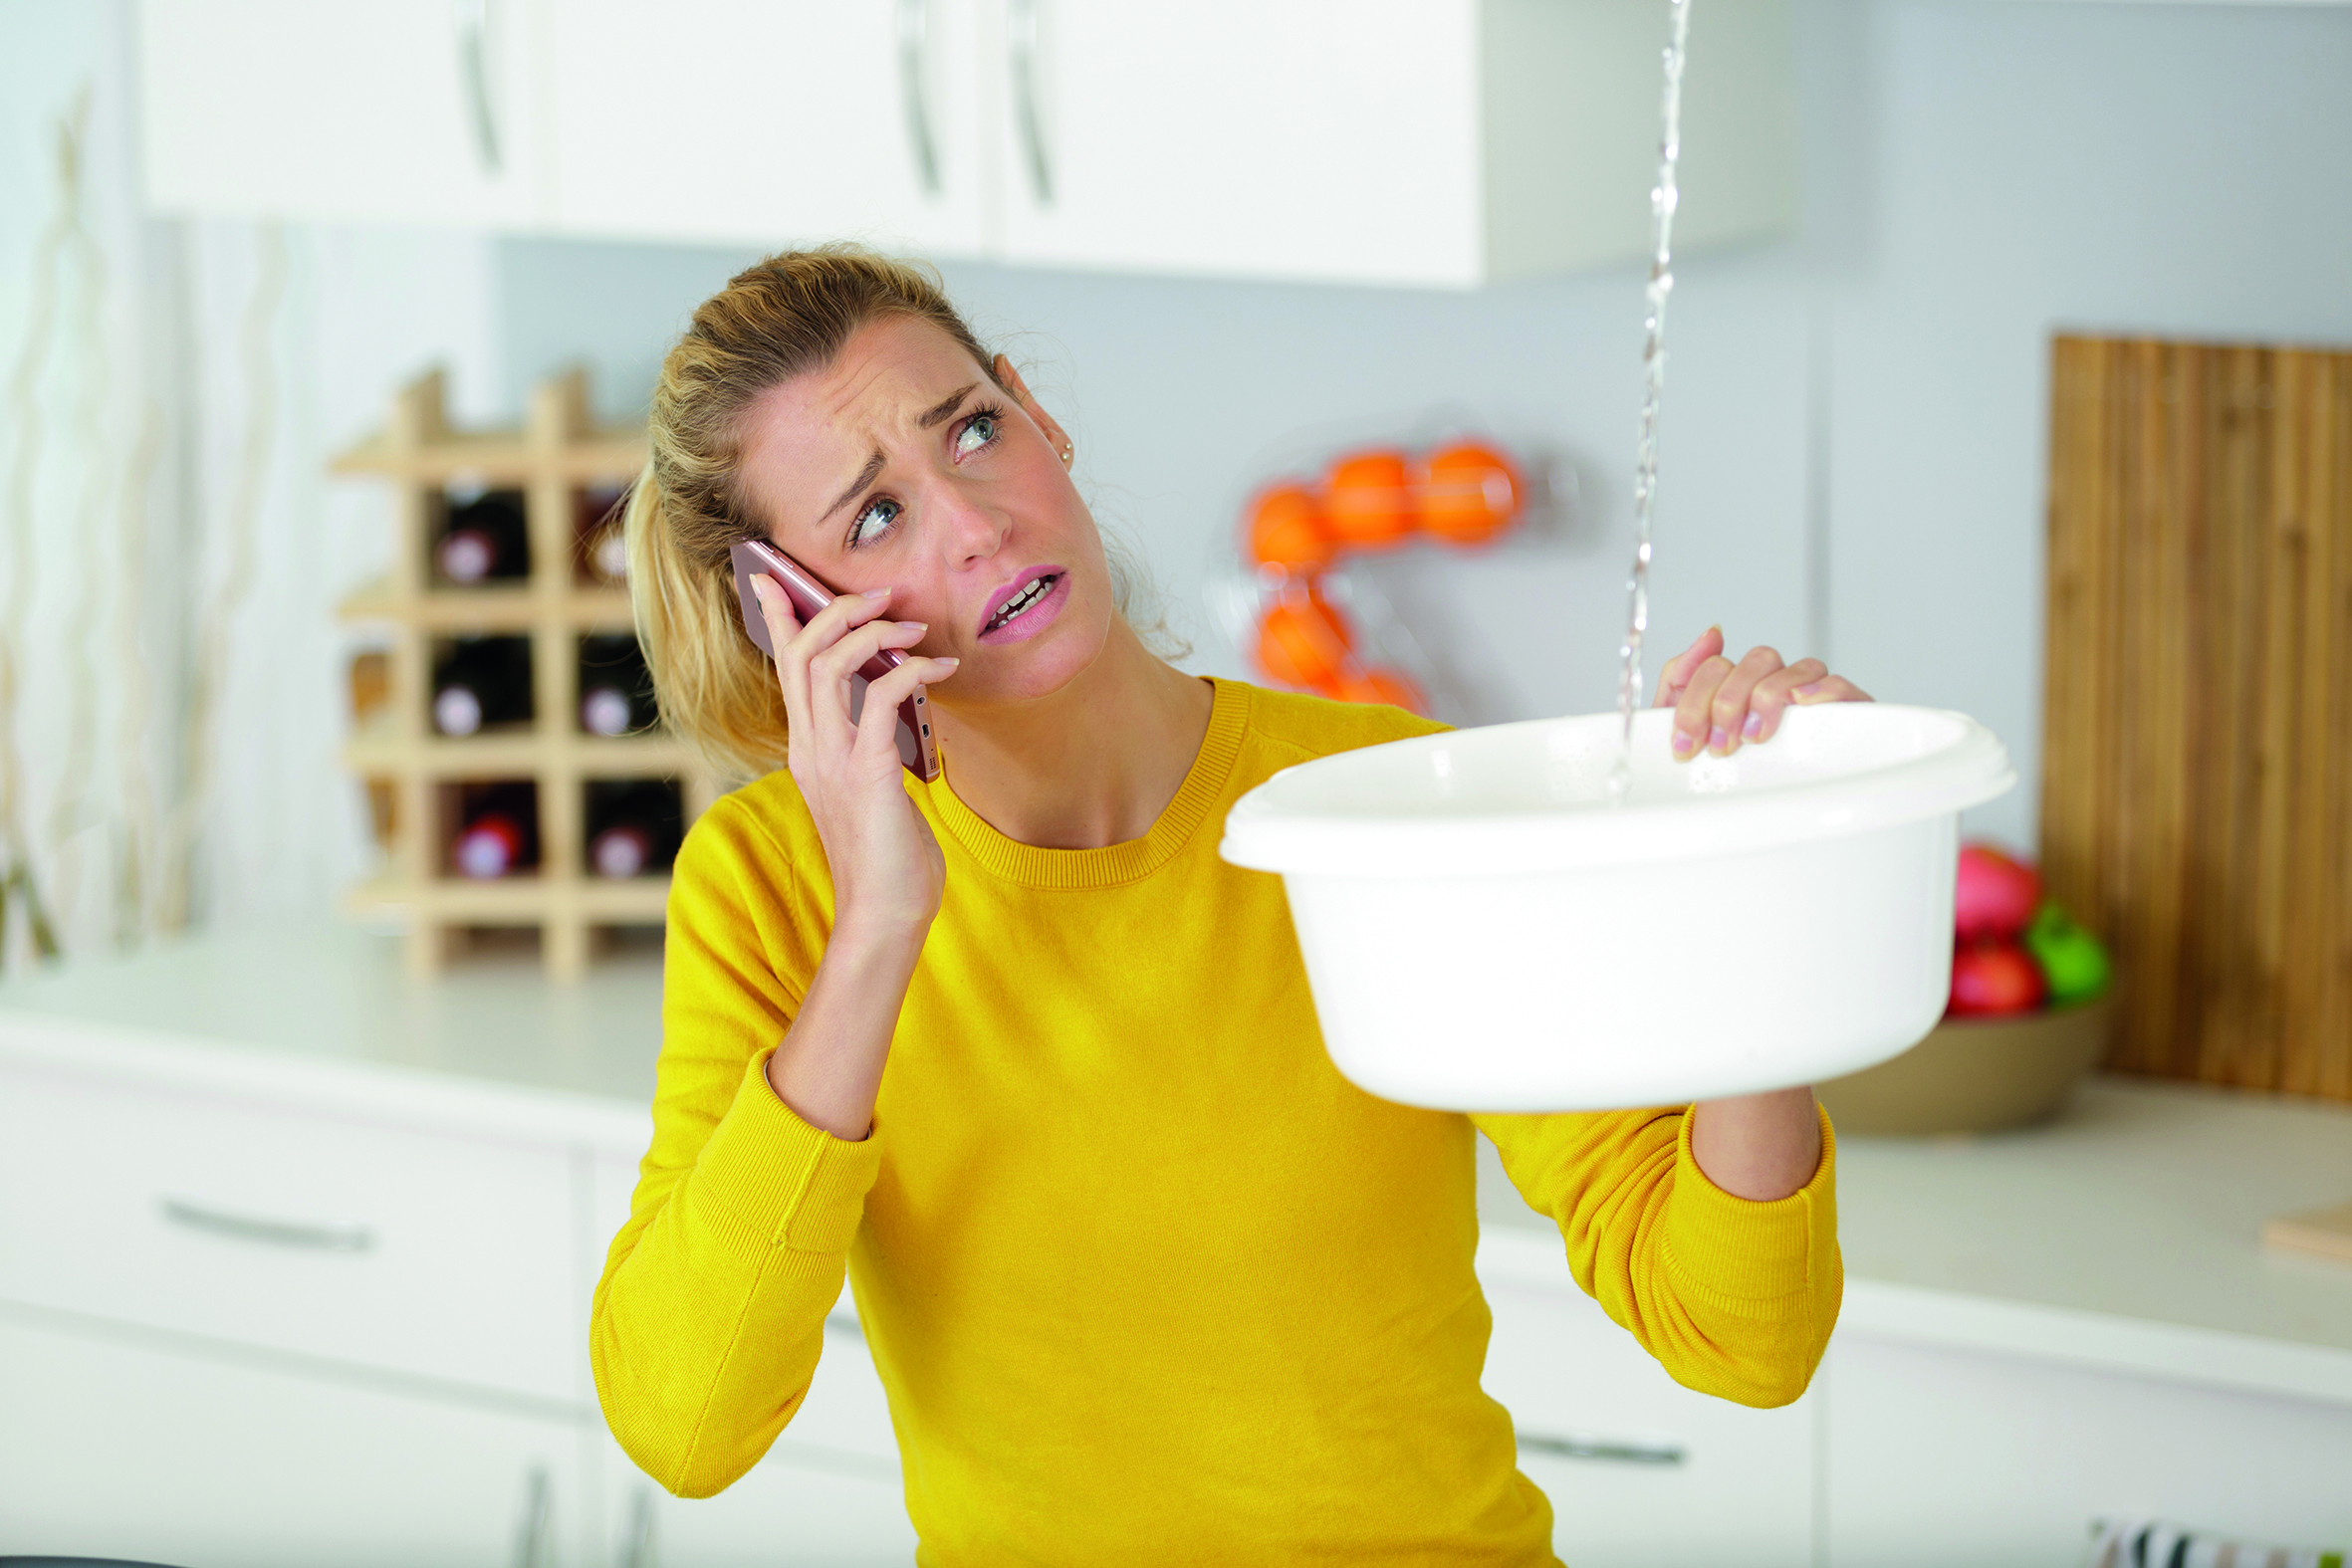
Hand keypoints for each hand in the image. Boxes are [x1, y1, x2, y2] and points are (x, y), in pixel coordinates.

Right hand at [749, 574, 956, 939]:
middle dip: (836, 608)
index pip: (784, 668)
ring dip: (873, 632)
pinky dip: (911, 671)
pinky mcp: (865, 773)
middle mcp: (810, 748)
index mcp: (807, 749)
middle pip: (801, 653)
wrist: (885, 916)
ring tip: (914, 628)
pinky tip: (941, 670)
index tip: (775, 575)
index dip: (778, 617)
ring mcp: (832, 760)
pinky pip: (879, 699)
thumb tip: (897, 709)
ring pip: (828, 664)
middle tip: (882, 594)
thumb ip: (870, 748)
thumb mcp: (871, 790)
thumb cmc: (887, 858)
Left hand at [1654, 626, 1870, 760]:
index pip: (1717, 666)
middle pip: (1757, 661)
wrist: (1762, 818)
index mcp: (1739, 685)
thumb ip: (1683, 677)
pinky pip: (1840, 686)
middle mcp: (1776, 685)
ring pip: (1798, 668)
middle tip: (1720, 746)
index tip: (1686, 744)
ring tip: (1753, 736)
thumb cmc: (1728, 772)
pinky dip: (1821, 689)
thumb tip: (1710, 633)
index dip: (1695, 703)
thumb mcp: (1689, 729)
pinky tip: (1799, 703)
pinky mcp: (1844, 713)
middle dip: (1729, 703)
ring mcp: (1810, 698)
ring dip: (1767, 697)